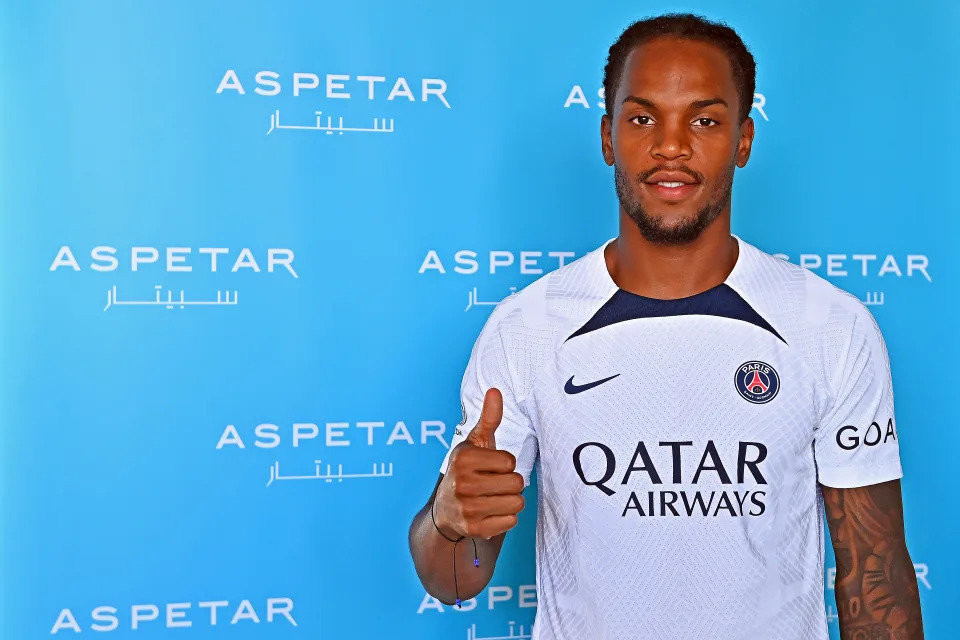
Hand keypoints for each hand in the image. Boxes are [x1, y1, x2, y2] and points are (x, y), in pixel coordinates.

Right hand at [434, 388, 525, 539]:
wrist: (445, 511)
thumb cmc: (467, 471)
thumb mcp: (475, 443)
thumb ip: (489, 418)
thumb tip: (495, 391)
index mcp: (463, 458)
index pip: (510, 462)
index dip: (505, 464)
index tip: (490, 467)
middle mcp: (462, 483)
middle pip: (517, 483)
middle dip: (510, 483)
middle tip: (493, 484)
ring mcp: (466, 508)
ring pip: (517, 503)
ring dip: (510, 501)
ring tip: (493, 497)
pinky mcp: (474, 529)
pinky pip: (511, 522)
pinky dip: (506, 518)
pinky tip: (490, 513)